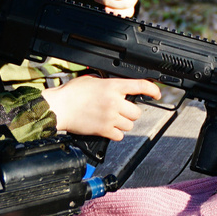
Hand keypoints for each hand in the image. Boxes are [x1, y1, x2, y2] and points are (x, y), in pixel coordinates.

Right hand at [41, 75, 160, 140]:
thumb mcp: (92, 80)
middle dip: (130, 112)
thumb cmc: (71, 93)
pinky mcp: (104, 130)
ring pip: (130, 125)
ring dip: (123, 123)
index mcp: (113, 86)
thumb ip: (107, 83)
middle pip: (137, 112)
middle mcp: (114, 102)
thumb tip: (116, 87)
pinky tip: (108, 128)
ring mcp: (110, 117)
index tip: (157, 94)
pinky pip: (120, 135)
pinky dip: (116, 133)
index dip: (153, 89)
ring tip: (112, 119)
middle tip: (121, 111)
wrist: (59, 107)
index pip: (141, 86)